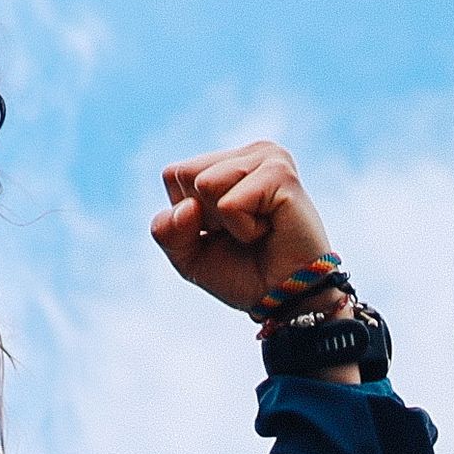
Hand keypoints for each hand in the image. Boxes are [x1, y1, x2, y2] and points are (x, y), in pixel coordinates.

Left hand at [151, 139, 338, 314]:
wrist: (286, 300)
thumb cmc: (244, 274)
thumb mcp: (188, 255)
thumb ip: (166, 230)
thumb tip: (188, 207)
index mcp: (229, 162)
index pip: (174, 174)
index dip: (188, 216)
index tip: (224, 231)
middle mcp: (250, 153)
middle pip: (185, 175)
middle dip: (205, 217)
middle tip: (243, 232)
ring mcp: (268, 158)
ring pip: (205, 184)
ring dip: (226, 223)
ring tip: (258, 230)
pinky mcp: (281, 174)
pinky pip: (230, 203)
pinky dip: (243, 228)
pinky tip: (270, 229)